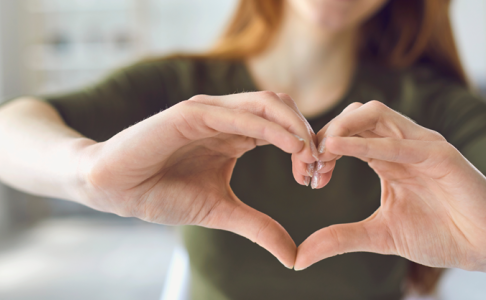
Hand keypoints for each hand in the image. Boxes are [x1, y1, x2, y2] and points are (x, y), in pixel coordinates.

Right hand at [77, 91, 317, 267]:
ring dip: (295, 128)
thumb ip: (258, 227)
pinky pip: (237, 114)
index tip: (315, 178)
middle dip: (307, 134)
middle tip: (318, 167)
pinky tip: (289, 147)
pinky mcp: (189, 113)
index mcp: (236, 134)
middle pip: (282, 108)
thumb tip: (293, 257)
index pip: (284, 127)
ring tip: (308, 157)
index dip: (307, 147)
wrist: (116, 189)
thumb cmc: (162, 194)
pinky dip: (268, 127)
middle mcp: (227, 117)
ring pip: (266, 104)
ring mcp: (209, 112)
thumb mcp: (221, 212)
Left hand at [295, 101, 485, 271]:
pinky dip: (366, 142)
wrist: (484, 248)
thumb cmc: (438, 235)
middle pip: (355, 115)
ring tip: (320, 152)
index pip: (346, 134)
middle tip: (308, 164)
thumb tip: (301, 256)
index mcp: (387, 157)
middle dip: (325, 133)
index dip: (320, 147)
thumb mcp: (379, 235)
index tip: (304, 174)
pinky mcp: (441, 155)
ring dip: (341, 128)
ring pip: (375, 114)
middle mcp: (402, 144)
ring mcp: (421, 145)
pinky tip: (338, 149)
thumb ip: (341, 238)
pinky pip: (399, 142)